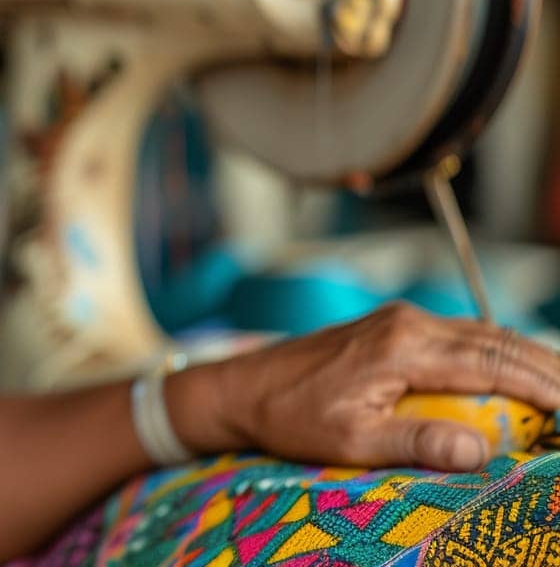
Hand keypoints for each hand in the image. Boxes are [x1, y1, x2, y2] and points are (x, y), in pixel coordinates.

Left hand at [169, 302, 559, 471]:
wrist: (242, 387)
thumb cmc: (291, 417)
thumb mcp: (352, 439)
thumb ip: (418, 441)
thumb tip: (482, 449)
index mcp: (402, 347)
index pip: (495, 363)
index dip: (545, 388)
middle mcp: (408, 324)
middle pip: (499, 341)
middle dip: (548, 371)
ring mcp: (400, 321)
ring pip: (484, 335)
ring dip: (527, 360)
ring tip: (559, 393)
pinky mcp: (392, 328)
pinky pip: (461, 337)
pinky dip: (497, 356)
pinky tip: (514, 378)